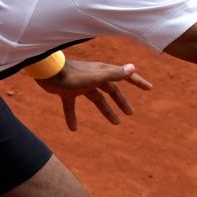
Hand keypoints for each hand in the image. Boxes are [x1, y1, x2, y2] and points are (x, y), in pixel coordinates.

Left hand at [35, 59, 153, 129]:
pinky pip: (72, 106)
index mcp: (102, 73)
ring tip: (115, 123)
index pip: (124, 76)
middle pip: (111, 91)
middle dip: (121, 101)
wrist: (47, 72)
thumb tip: (133, 68)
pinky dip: (72, 117)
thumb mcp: (95, 77)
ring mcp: (80, 85)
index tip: (149, 88)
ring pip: (96, 99)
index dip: (137, 81)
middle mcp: (93, 77)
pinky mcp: (67, 91)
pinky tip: (73, 129)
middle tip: (130, 114)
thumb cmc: (71, 75)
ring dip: (105, 111)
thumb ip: (114, 74)